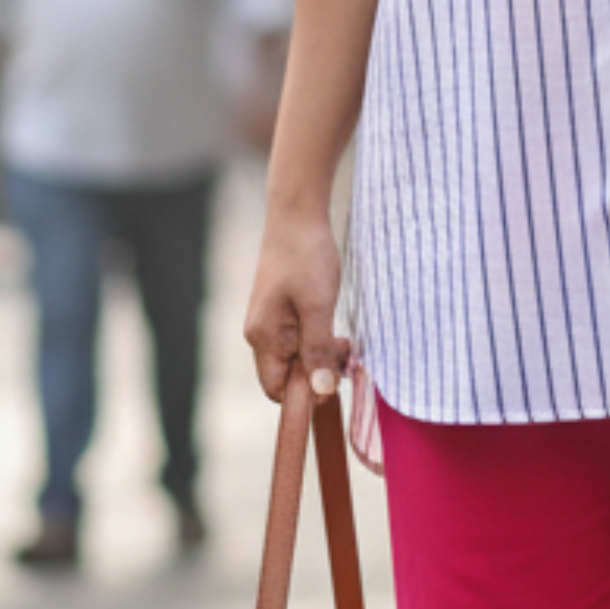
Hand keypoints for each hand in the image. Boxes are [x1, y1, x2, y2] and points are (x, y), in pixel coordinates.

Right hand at [243, 197, 349, 404]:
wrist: (298, 213)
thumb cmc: (306, 256)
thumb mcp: (318, 307)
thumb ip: (318, 351)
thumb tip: (321, 392)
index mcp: (262, 337)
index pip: (276, 389)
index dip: (305, 395)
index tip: (336, 381)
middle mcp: (261, 334)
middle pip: (287, 375)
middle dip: (318, 374)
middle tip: (349, 359)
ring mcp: (271, 322)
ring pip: (297, 358)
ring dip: (323, 357)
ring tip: (347, 345)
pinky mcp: (282, 311)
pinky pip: (300, 340)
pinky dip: (320, 341)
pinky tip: (338, 332)